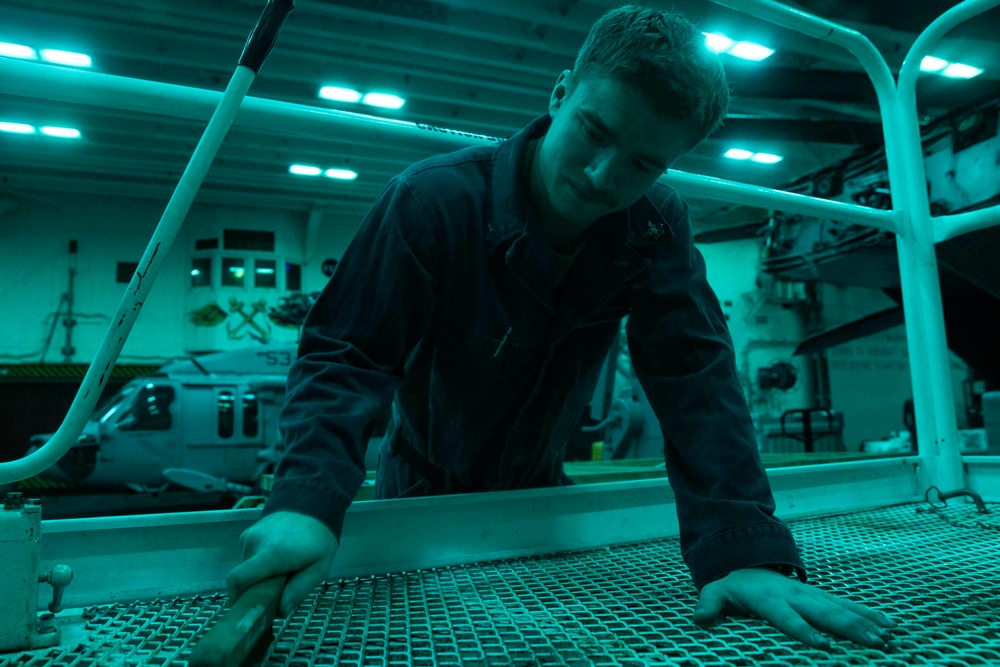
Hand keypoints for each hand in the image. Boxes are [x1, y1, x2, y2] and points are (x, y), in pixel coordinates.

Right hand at [226, 511, 338, 617]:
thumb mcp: (319, 568)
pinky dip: (258, 564)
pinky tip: (277, 559)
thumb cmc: (319, 539)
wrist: (312, 502)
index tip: (250, 608)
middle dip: (254, 589)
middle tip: (276, 591)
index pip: (238, 580)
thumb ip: (299, 590)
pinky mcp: (248, 533)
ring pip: (244, 568)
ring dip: (258, 576)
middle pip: (242, 578)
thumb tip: (280, 612)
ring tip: (281, 571)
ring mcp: (249, 536)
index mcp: (271, 554)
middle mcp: (254, 544)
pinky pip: (248, 557)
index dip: (238, 598)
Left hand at [693, 567, 896, 649]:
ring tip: (887, 637)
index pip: (787, 617)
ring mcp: (811, 594)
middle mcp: (795, 595)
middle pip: (824, 613)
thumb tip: (700, 618)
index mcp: (770, 599)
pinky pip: (848, 605)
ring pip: (841, 609)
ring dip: (865, 623)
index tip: (824, 645)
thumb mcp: (716, 593)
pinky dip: (869, 614)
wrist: (747, 562)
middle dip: (849, 629)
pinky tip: (889, 624)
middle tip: (874, 644)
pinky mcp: (821, 596)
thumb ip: (709, 606)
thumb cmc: (733, 586)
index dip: (804, 630)